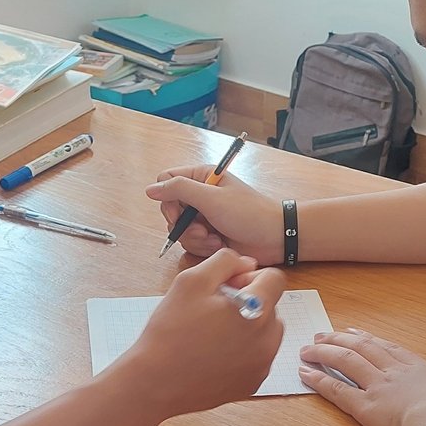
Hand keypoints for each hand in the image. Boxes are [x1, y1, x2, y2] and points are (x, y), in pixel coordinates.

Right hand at [103, 249, 285, 418]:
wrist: (155, 382)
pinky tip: (214, 353)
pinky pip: (257, 357)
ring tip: (214, 333)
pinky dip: (243, 350)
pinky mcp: (252, 384)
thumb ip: (225, 262)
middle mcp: (268, 340)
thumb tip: (248, 264)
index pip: (275, 279)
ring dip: (248, 325)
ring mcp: (262, 365)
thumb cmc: (170, 330)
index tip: (227, 287)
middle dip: (249, 301)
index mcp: (258, 310)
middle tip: (214, 311)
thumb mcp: (192, 280)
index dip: (250, 276)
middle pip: (272, 306)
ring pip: (266, 332)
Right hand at [145, 166, 284, 264]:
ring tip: (215, 240)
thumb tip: (150, 188)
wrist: (275, 238)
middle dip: (184, 226)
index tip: (179, 214)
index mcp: (201, 177)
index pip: (166, 181)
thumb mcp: (212, 198)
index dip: (167, 199)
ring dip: (196, 239)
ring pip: (180, 230)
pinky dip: (203, 247)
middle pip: (170, 209)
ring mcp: (203, 216)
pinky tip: (220, 246)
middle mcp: (200, 195)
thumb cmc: (249, 213)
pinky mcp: (208, 235)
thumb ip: (179, 190)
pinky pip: (191, 243)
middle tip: (203, 231)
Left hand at [300, 329, 425, 425]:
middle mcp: (397, 374)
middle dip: (341, 340)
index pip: (391, 349)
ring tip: (308, 348)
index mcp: (423, 370)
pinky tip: (306, 374)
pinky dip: (319, 380)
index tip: (357, 332)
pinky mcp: (366, 408)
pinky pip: (337, 391)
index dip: (372, 340)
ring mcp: (380, 388)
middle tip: (324, 334)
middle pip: (364, 349)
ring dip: (325, 352)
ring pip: (347, 362)